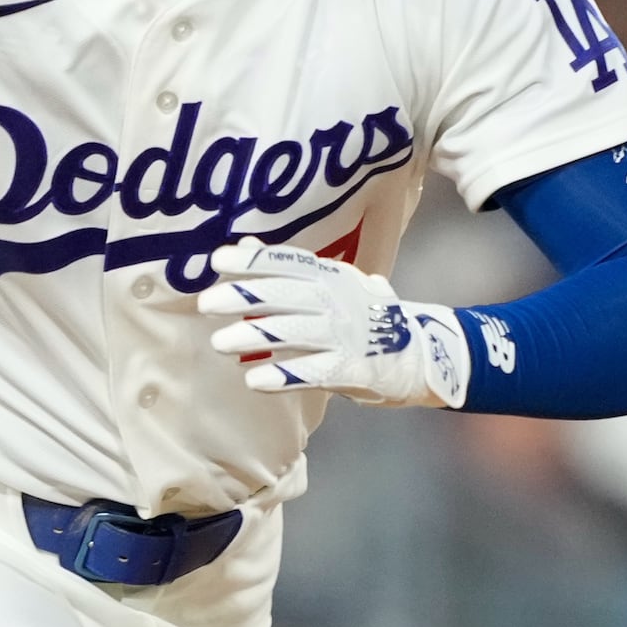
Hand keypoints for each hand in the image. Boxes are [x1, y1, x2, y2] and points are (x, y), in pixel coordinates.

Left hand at [199, 243, 472, 407]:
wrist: (420, 356)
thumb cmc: (365, 320)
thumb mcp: (335, 285)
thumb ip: (291, 269)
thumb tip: (246, 245)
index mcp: (335, 276)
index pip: (291, 262)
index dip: (255, 261)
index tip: (219, 261)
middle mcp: (341, 300)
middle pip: (289, 294)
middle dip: (246, 297)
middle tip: (206, 303)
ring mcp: (348, 335)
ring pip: (296, 332)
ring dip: (255, 337)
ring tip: (220, 343)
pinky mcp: (354, 369)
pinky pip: (314, 372)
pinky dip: (285, 376)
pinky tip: (254, 381)